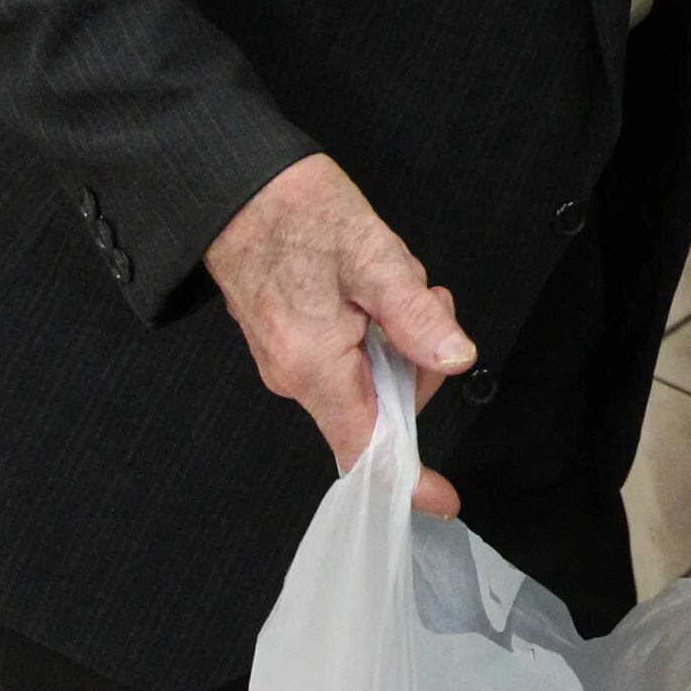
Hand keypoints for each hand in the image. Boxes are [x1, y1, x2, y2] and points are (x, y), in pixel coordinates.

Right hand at [204, 153, 475, 515]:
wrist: (234, 189)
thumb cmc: (297, 213)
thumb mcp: (376, 258)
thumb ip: (416, 317)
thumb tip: (456, 358)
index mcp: (314, 367)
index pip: (366, 448)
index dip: (408, 479)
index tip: (442, 500)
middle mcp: (295, 377)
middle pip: (380, 408)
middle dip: (419, 364)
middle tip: (427, 300)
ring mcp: (288, 363)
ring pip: (367, 380)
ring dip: (398, 340)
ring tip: (393, 282)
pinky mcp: (289, 345)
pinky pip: (346, 361)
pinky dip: (374, 333)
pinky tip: (373, 290)